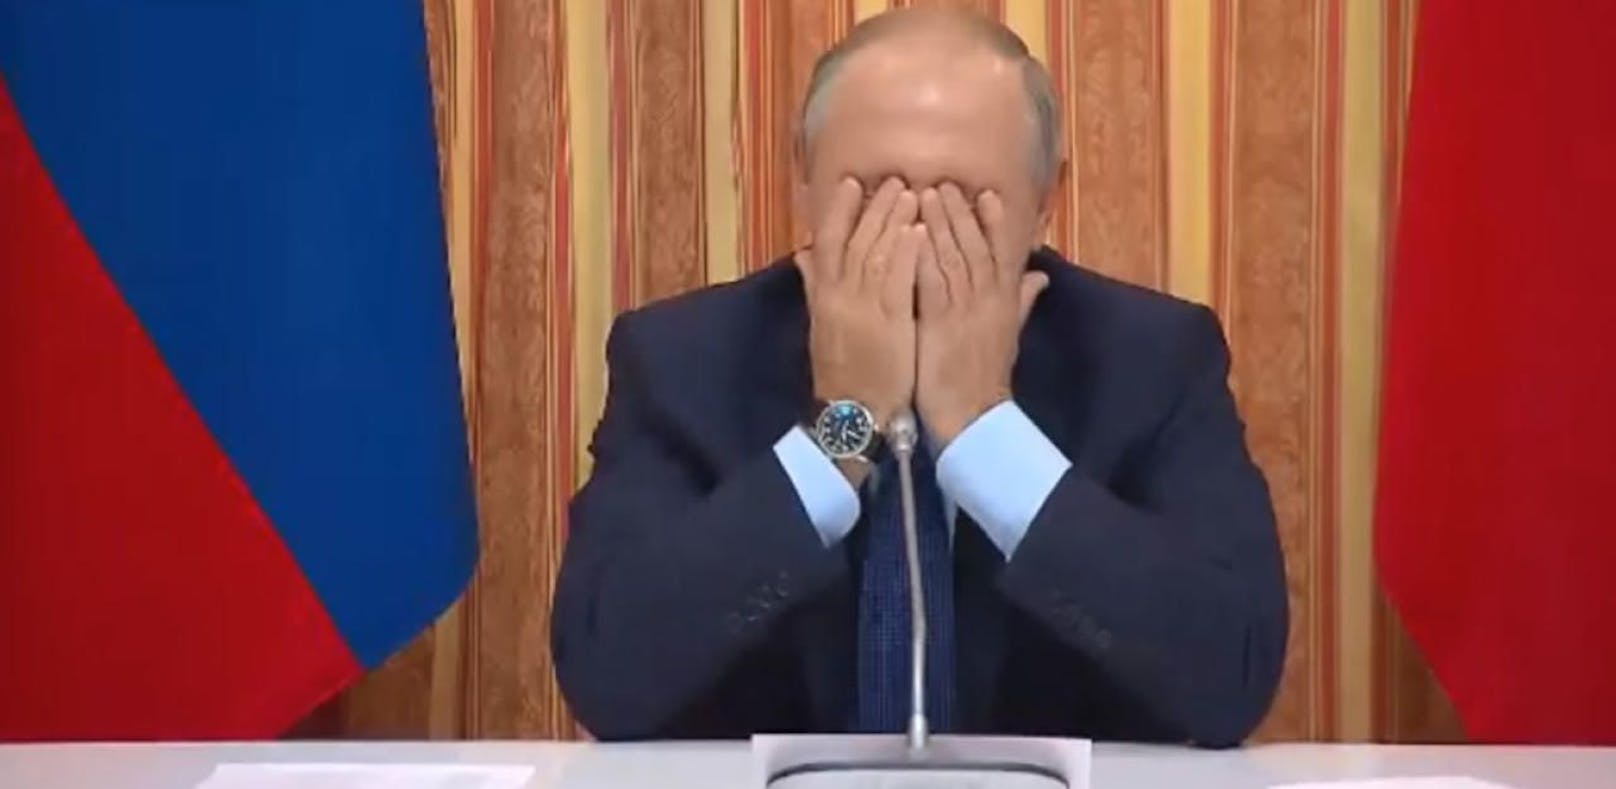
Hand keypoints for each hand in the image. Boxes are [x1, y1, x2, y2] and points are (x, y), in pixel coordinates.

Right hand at [797, 176, 923, 434]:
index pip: (827, 241)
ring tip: (912, 193)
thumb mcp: (822, 324)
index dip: (838, 210)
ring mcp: (863, 309)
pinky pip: (897, 282)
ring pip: (876, 253)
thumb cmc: (842, 369)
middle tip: (894, 178)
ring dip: (893, 221)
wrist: (852, 414)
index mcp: (824, 295)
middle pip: (855, 240)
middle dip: (874, 207)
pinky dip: (906, 254)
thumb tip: (804, 251)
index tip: (851, 182)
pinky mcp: (889, 324)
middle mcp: (840, 296)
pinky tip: (919, 232)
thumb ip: (814, 285)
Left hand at [916, 183, 1046, 446]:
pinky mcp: (941, 324)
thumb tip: (1039, 275)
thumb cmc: (985, 378)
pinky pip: (932, 283)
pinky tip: (912, 235)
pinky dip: (924, 256)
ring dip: (939, 224)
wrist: (976, 417)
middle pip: (975, 247)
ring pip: (953, 257)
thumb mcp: (1009, 335)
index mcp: (1005, 301)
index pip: (1002, 253)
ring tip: (925, 195)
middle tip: (944, 183)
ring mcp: (965, 311)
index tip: (986, 193)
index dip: (994, 223)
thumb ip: (1021, 300)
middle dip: (960, 213)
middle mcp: (988, 300)